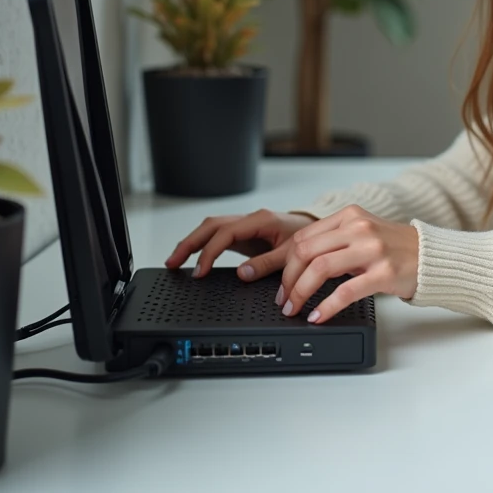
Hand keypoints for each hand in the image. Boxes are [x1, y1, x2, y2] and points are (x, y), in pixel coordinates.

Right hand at [165, 209, 316, 279]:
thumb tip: (242, 273)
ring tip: (174, 261)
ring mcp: (246, 225)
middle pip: (211, 225)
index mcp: (261, 220)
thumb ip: (268, 263)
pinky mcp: (245, 233)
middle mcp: (251, 219)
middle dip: (190, 243)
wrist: (319, 231)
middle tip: (173, 262)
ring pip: (211, 228)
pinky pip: (217, 235)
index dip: (210, 251)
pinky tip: (192, 256)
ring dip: (192, 242)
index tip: (200, 271)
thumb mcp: (292, 253)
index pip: (226, 232)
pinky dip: (203, 244)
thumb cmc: (309, 238)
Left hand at [277, 205, 417, 323]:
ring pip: (321, 268)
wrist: (431, 256)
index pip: (304, 237)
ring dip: (301, 292)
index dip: (286, 263)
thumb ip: (334, 241)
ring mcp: (373, 250)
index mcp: (350, 216)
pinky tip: (318, 316)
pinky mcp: (384, 273)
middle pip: (307, 251)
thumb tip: (298, 264)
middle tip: (284, 299)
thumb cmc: (396, 248)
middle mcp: (360, 228)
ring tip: (295, 308)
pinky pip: (346, 291)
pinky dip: (326, 306)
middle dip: (288, 279)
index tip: (282, 283)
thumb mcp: (363, 234)